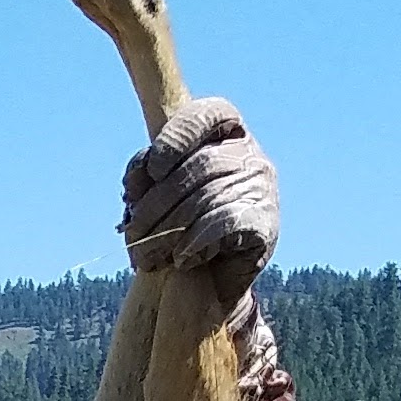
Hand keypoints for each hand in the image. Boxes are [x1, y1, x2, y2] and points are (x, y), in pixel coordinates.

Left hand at [122, 98, 278, 279]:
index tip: (154, 169)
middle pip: (201, 165)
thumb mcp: (159, 196)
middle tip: (134, 234)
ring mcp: (263, 188)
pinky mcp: (266, 224)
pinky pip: (226, 224)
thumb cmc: (181, 231)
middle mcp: (250, 156)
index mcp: (226, 136)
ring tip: (146, 257)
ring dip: (168, 231)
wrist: (211, 285)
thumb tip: (137, 181)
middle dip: (157, 203)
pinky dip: (195, 242)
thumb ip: (147, 177)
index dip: (178, 136)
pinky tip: (180, 260)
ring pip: (209, 197)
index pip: (208, 114)